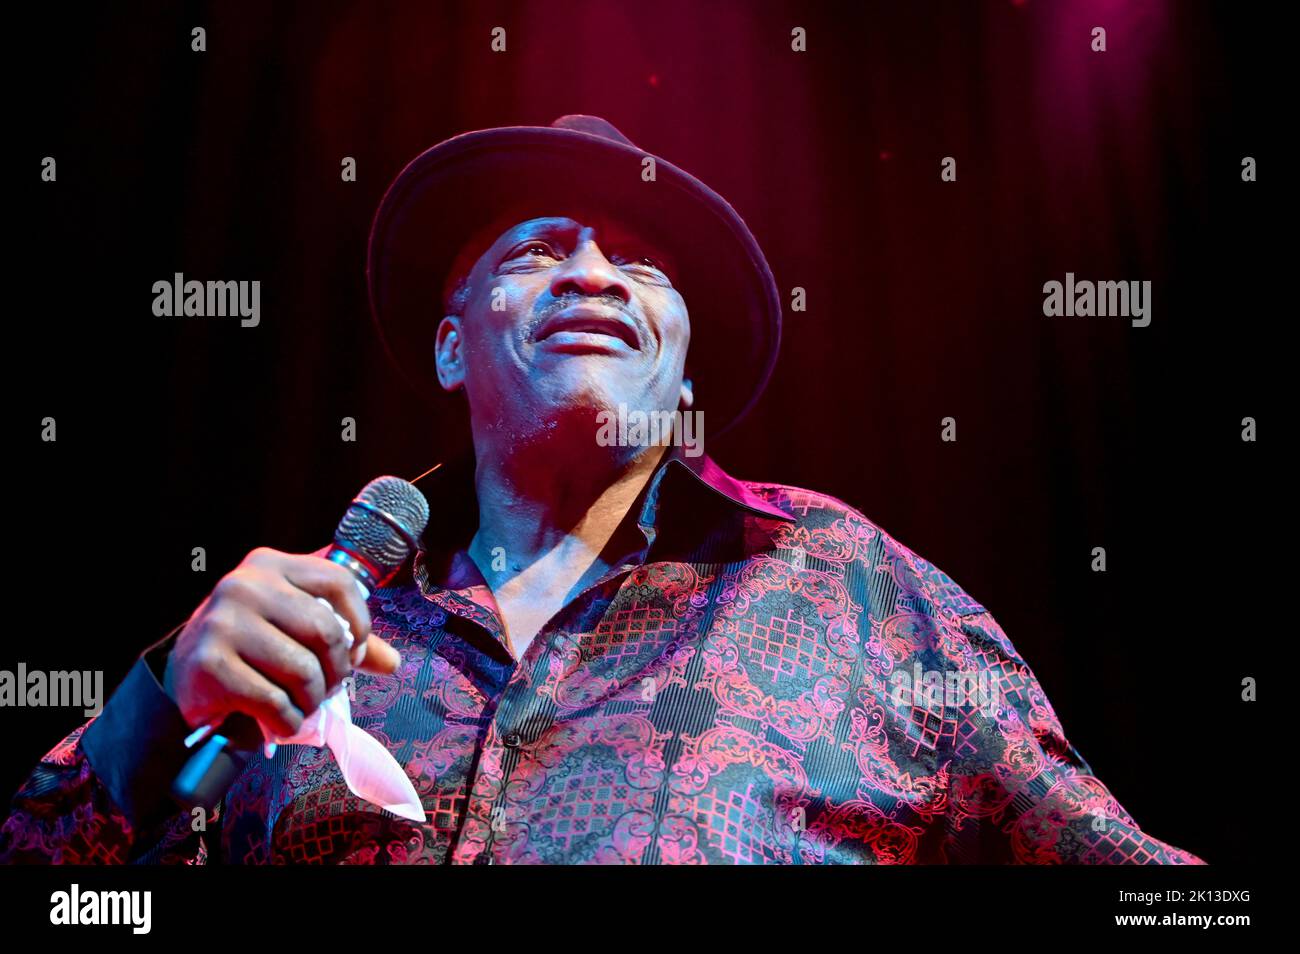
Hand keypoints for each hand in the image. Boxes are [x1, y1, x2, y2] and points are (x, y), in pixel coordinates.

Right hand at [163, 547, 400, 738]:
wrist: (185, 677)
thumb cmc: (252, 648)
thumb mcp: (293, 628)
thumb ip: (342, 638)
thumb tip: (392, 662)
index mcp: (270, 565)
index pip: (338, 581)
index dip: (360, 622)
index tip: (355, 652)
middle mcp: (244, 585)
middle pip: (325, 631)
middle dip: (337, 670)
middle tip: (329, 687)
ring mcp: (223, 623)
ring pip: (303, 670)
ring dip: (312, 700)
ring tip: (304, 705)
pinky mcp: (209, 664)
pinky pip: (274, 700)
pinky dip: (288, 720)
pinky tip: (282, 720)